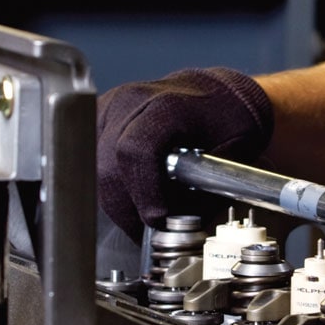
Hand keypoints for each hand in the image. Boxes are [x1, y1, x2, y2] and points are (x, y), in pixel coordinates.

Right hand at [96, 68, 273, 240]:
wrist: (218, 95)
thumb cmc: (229, 123)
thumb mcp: (233, 158)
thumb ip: (203, 194)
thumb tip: (174, 227)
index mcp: (167, 106)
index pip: (135, 152)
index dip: (144, 193)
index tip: (158, 218)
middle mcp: (131, 101)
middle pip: (108, 166)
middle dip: (127, 207)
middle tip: (148, 229)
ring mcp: (110, 106)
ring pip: (94, 168)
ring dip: (116, 198)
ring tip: (143, 211)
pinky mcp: (99, 116)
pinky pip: (91, 158)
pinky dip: (109, 182)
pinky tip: (132, 190)